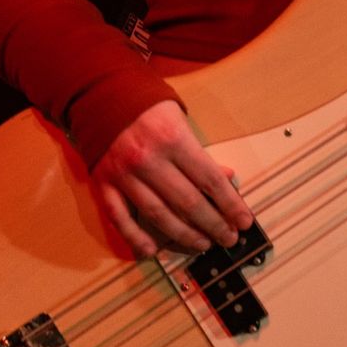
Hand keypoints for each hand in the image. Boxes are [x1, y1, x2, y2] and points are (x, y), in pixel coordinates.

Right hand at [92, 99, 253, 257]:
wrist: (102, 95)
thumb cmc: (148, 107)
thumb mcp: (180, 120)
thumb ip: (201, 151)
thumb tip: (227, 177)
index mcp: (173, 139)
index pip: (209, 179)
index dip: (230, 204)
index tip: (244, 221)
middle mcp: (148, 160)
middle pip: (188, 202)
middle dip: (213, 224)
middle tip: (228, 238)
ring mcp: (124, 174)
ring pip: (158, 214)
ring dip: (184, 235)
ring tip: (203, 244)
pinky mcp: (103, 183)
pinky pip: (119, 217)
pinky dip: (135, 237)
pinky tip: (153, 251)